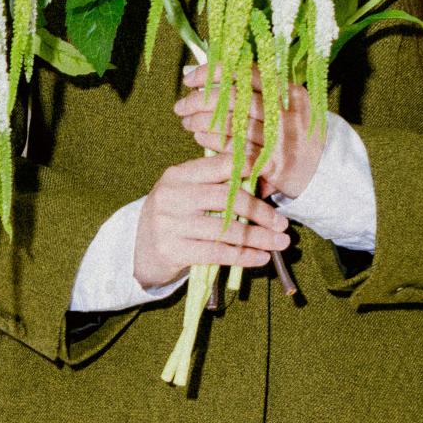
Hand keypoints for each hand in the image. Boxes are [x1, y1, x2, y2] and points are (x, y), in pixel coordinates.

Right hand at [134, 150, 292, 286]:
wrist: (140, 251)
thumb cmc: (174, 219)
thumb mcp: (189, 195)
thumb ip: (219, 187)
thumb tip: (264, 183)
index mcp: (178, 174)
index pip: (219, 165)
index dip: (248, 166)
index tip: (273, 170)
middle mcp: (172, 195)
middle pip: (226, 199)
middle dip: (260, 211)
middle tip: (283, 223)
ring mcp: (169, 224)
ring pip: (225, 229)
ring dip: (259, 237)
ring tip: (281, 243)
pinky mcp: (172, 250)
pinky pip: (217, 253)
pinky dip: (244, 256)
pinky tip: (262, 258)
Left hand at [172, 61, 323, 199]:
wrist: (323, 170)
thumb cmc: (293, 133)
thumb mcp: (284, 106)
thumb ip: (255, 92)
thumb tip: (209, 79)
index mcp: (287, 91)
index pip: (244, 71)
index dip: (212, 72)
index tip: (189, 79)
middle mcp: (285, 112)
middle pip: (233, 97)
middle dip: (199, 100)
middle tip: (180, 106)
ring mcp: (280, 139)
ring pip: (230, 124)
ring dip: (201, 122)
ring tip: (187, 123)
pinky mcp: (273, 164)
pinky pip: (234, 150)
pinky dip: (212, 142)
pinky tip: (199, 139)